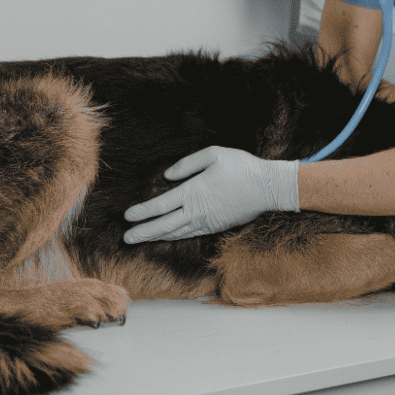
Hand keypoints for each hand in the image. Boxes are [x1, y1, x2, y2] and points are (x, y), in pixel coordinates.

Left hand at [123, 147, 299, 242]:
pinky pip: (190, 234)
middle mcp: (197, 211)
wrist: (268, 188)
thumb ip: (187, 165)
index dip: (142, 212)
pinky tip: (167, 236)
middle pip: (164, 225)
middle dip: (143, 232)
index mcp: (194, 192)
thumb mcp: (213, 154)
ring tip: (141, 239)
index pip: (161, 206)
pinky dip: (175, 236)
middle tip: (126, 238)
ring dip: (156, 236)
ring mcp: (207, 222)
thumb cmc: (241, 167)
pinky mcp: (216, 226)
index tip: (127, 216)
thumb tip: (168, 176)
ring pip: (176, 232)